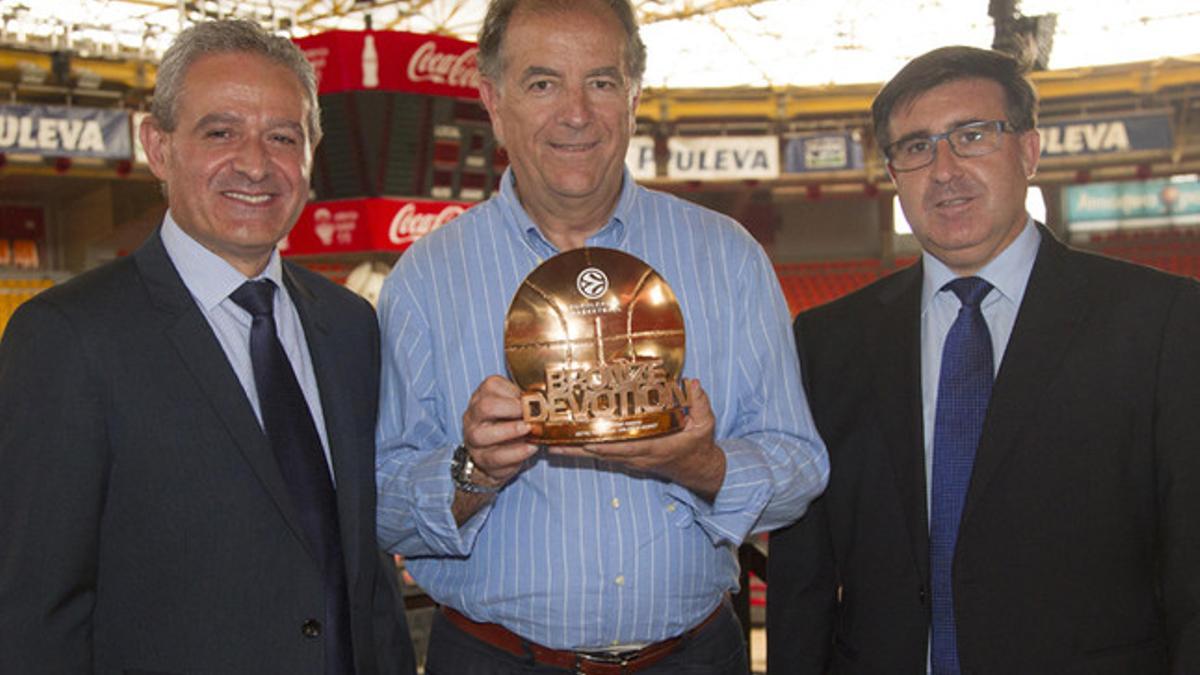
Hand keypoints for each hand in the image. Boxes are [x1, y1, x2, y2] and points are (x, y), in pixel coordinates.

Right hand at [460, 375, 539, 486]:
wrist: (496, 452)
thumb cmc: (509, 423)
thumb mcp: (516, 408)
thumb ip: (527, 403)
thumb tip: (549, 403)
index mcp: (482, 396)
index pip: (491, 386)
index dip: (514, 392)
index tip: (531, 398)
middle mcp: (473, 415)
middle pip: (485, 407)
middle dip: (511, 409)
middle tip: (530, 414)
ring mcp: (473, 438)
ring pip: (482, 434)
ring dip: (510, 431)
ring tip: (529, 429)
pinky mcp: (481, 458)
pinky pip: (495, 456)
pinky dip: (516, 452)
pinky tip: (531, 447)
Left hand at [547, 379, 725, 500]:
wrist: (697, 468)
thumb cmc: (698, 445)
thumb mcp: (705, 424)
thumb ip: (700, 403)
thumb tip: (693, 383)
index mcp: (654, 446)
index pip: (625, 446)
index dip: (604, 444)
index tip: (584, 439)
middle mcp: (637, 455)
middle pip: (602, 453)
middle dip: (576, 448)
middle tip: (551, 440)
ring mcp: (630, 459)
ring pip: (597, 455)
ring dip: (574, 451)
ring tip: (548, 443)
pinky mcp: (627, 459)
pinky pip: (602, 455)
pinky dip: (583, 450)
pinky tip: (565, 444)